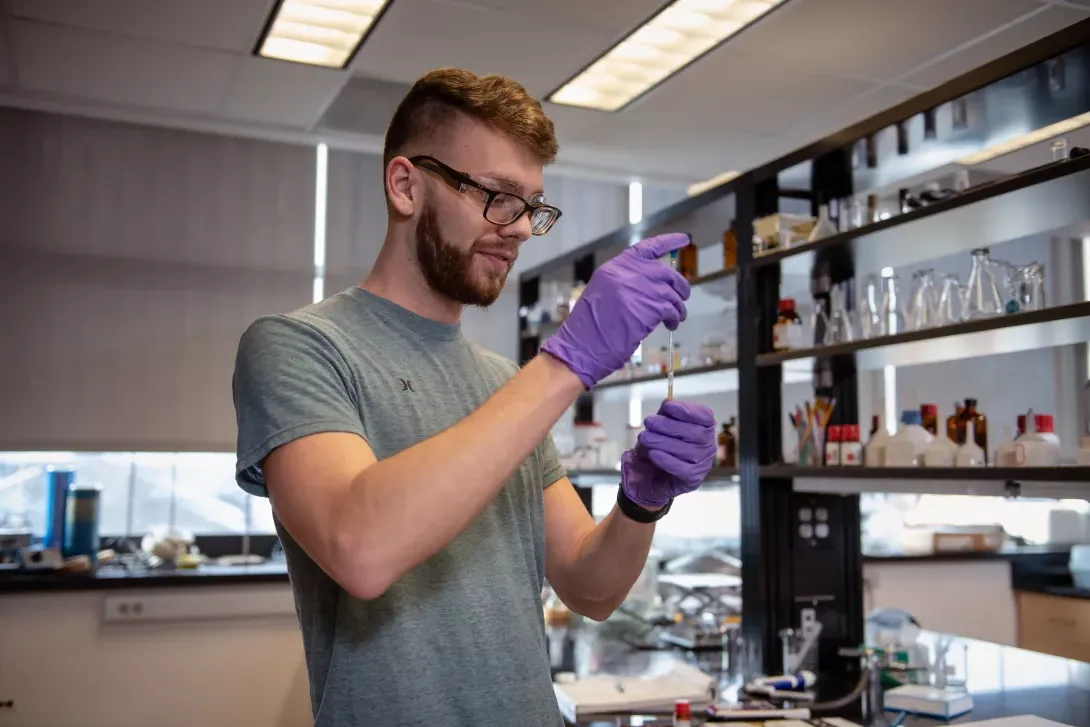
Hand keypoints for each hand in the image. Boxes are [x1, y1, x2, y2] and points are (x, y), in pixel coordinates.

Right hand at [540, 233, 690, 388]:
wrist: (582, 347)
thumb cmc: (589, 328)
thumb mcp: (602, 293)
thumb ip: (625, 282)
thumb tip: (653, 283)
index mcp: (614, 268)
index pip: (646, 248)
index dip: (668, 242)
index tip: (684, 239)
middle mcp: (627, 274)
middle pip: (665, 272)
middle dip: (679, 285)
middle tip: (682, 297)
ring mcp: (640, 290)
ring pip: (672, 292)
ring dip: (678, 306)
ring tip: (676, 318)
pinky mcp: (650, 309)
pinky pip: (672, 309)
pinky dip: (675, 317)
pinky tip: (671, 325)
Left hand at [621, 400, 716, 508]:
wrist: (648, 475)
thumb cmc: (658, 446)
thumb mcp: (658, 426)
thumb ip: (665, 414)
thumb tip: (669, 401)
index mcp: (704, 428)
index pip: (705, 417)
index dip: (688, 410)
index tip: (668, 406)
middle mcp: (708, 446)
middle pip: (696, 433)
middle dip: (670, 426)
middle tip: (649, 422)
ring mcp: (703, 464)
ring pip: (689, 451)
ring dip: (664, 442)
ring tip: (645, 438)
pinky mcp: (693, 480)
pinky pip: (684, 470)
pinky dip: (667, 460)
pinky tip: (653, 454)